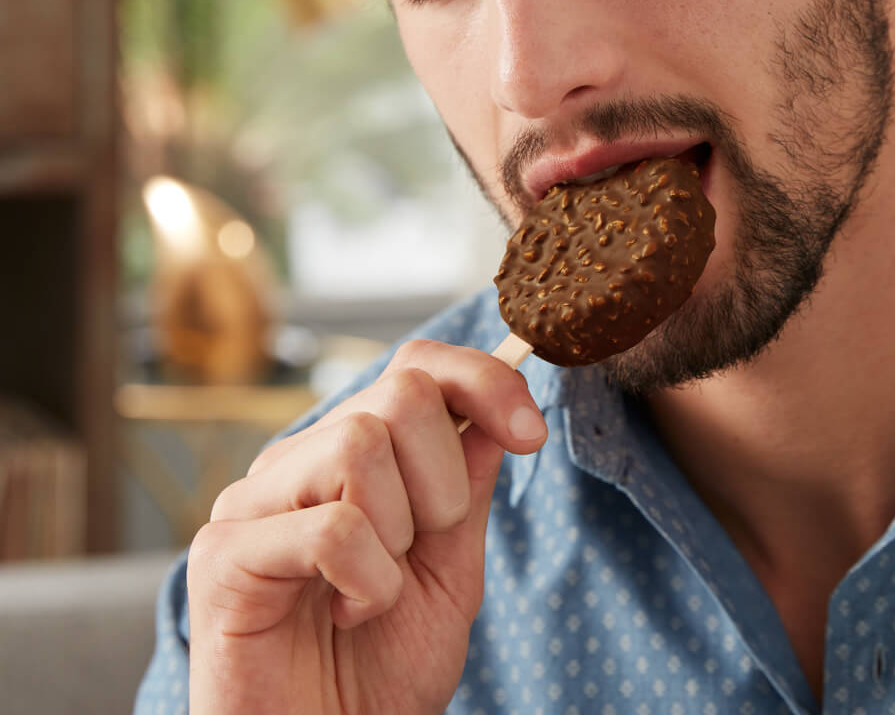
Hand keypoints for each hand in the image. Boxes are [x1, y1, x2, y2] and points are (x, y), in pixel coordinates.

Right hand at [186, 339, 547, 714]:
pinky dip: (368, 583)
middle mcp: (297, 462)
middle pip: (401, 394)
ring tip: (375, 588)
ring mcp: (253, 501)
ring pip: (360, 444)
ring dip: (400, 532)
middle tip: (422, 548)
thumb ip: (467, 486)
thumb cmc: (383, 668)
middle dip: (445, 480)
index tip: (531, 436)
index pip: (415, 366)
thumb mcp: (452, 566)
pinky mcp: (224, 555)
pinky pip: (332, 528)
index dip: (483, 382)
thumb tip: (498, 410)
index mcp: (350, 455)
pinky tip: (346, 615)